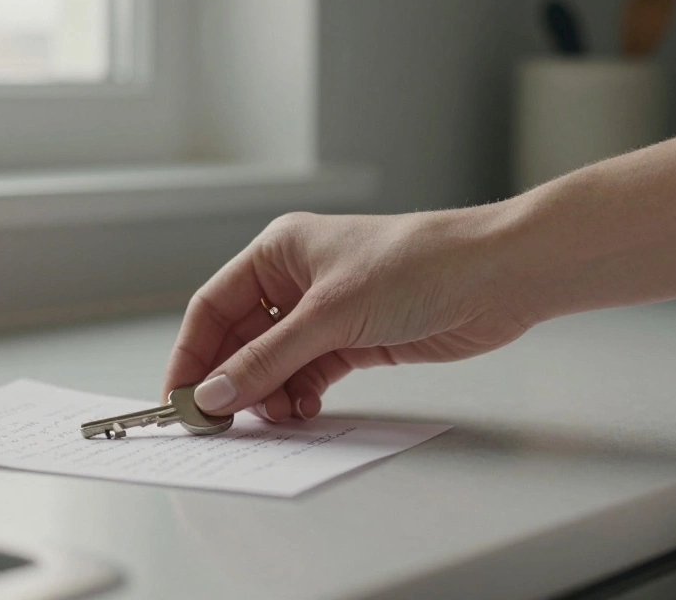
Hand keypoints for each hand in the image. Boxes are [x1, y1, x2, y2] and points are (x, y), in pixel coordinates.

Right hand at [162, 208, 535, 420]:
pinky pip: (308, 373)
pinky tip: (303, 410)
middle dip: (230, 379)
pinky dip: (300, 395)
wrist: (496, 277)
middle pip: (241, 338)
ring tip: (274, 417)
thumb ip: (269, 358)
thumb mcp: (331, 314)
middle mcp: (296, 280)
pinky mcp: (355, 340)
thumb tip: (216, 392)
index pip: (214, 307)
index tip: (179, 397)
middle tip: (218, 422)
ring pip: (274, 361)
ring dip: (267, 392)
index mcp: (278, 252)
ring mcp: (326, 312)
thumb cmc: (418, 265)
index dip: (192, 353)